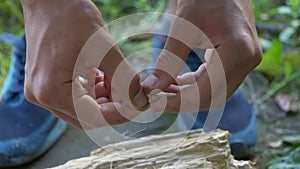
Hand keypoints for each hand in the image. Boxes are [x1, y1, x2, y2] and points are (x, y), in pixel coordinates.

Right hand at [22, 0, 147, 128]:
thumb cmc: (73, 18)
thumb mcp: (105, 51)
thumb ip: (125, 80)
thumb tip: (141, 103)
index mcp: (52, 91)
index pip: (94, 117)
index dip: (121, 114)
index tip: (140, 105)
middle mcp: (42, 96)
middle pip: (87, 117)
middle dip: (113, 107)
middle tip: (133, 94)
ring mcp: (42, 90)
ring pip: (82, 108)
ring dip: (104, 99)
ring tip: (118, 81)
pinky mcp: (47, 82)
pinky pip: (74, 97)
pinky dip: (93, 91)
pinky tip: (105, 77)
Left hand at [143, 0, 261, 111]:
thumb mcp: (183, 28)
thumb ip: (168, 61)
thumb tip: (150, 88)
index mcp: (237, 52)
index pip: (205, 92)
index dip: (178, 102)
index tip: (154, 102)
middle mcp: (248, 60)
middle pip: (212, 97)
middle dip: (182, 101)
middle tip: (156, 98)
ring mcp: (246, 60)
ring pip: (214, 92)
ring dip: (188, 95)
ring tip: (162, 90)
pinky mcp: (239, 58)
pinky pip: (216, 81)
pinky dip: (195, 85)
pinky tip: (176, 82)